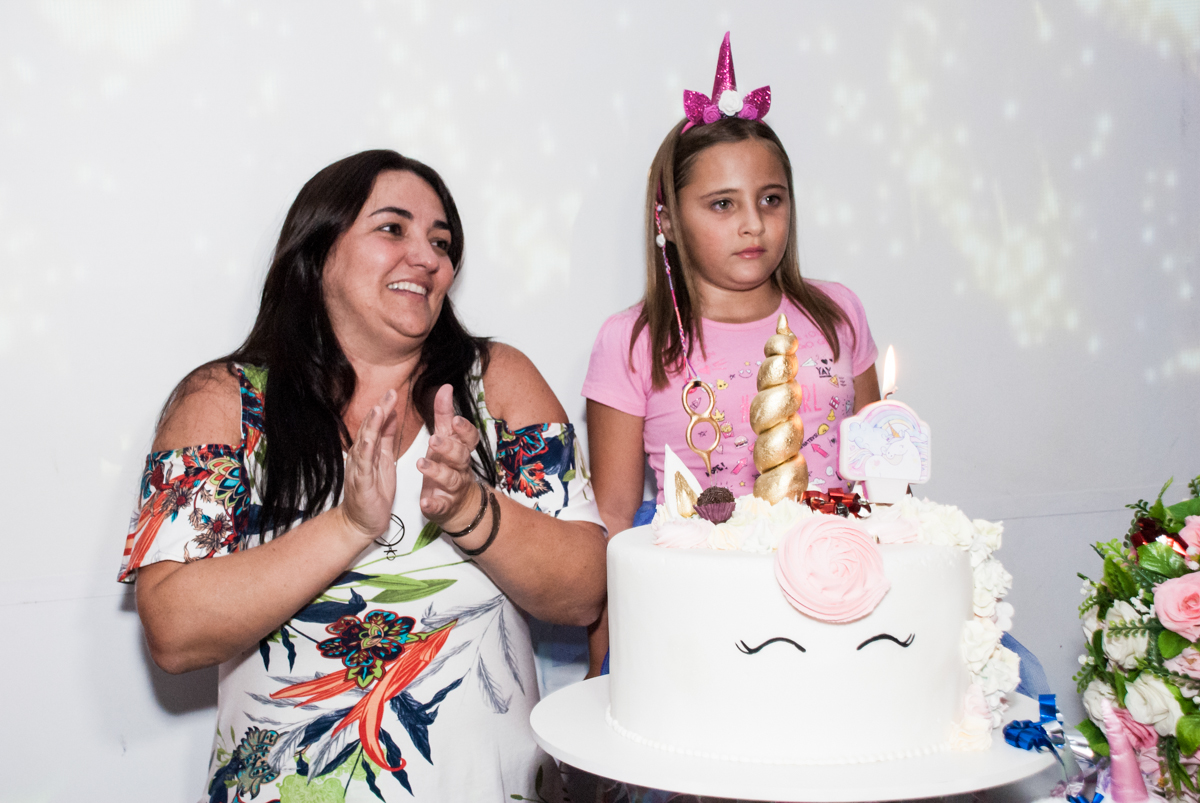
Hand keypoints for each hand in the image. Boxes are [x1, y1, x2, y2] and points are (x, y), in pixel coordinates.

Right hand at [340, 389, 398, 539]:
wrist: (361, 522)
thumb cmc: (374, 492)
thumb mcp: (384, 459)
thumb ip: (386, 438)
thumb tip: (391, 415)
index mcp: (370, 450)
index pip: (376, 424)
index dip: (384, 408)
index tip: (393, 392)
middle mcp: (361, 456)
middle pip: (369, 428)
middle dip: (379, 410)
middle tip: (390, 393)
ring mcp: (359, 468)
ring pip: (365, 443)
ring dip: (371, 426)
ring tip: (379, 409)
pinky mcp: (361, 483)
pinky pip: (363, 465)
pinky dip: (365, 451)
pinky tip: (369, 440)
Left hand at [418, 384, 482, 526]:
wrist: (459, 506)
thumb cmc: (449, 466)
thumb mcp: (446, 439)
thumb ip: (444, 415)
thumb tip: (445, 387)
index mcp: (460, 450)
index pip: (469, 438)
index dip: (464, 430)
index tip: (455, 421)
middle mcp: (460, 468)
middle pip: (460, 457)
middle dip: (448, 448)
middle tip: (433, 440)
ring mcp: (454, 488)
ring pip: (450, 479)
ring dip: (437, 472)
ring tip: (421, 464)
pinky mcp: (444, 506)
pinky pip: (440, 507)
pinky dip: (434, 505)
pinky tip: (426, 503)